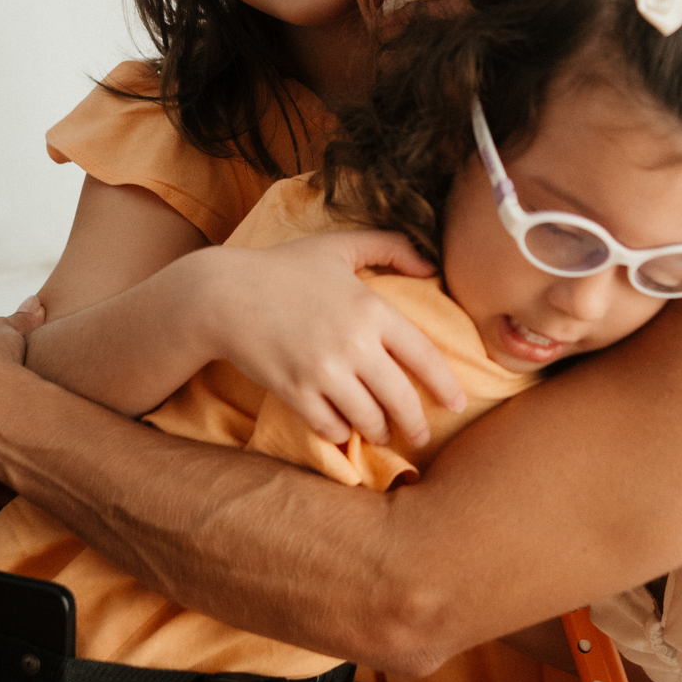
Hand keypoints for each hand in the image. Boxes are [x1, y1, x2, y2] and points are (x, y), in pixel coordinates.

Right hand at [209, 230, 467, 446]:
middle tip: (420, 435)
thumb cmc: (283, 268)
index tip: (458, 404)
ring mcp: (323, 371)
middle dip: (415, 424)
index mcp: (371, 309)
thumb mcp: (338, 246)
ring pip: (368, 419)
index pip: (424, 356)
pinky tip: (343, 427)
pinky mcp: (295, 392)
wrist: (222, 295)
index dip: (446, 385)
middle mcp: (353, 344)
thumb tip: (431, 264)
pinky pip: (330, 427)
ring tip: (380, 431)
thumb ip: (390, 246)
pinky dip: (340, 431)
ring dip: (378, 430)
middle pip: (400, 399)